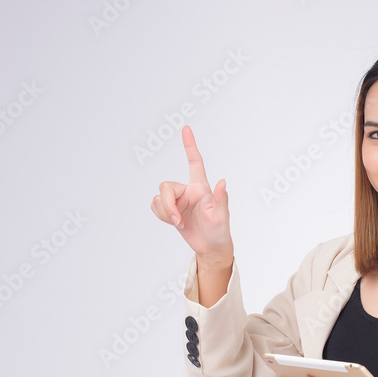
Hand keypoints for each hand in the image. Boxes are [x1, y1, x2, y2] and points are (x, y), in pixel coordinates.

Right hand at [150, 125, 232, 261]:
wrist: (210, 247)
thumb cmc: (219, 231)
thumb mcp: (222, 217)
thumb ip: (221, 199)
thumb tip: (222, 182)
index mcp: (201, 187)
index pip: (195, 162)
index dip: (190, 145)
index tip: (186, 129)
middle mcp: (188, 190)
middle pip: (165, 186)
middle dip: (167, 205)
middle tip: (177, 220)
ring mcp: (178, 200)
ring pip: (158, 198)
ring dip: (165, 213)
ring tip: (179, 223)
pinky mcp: (170, 210)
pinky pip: (155, 206)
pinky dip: (161, 216)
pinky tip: (174, 223)